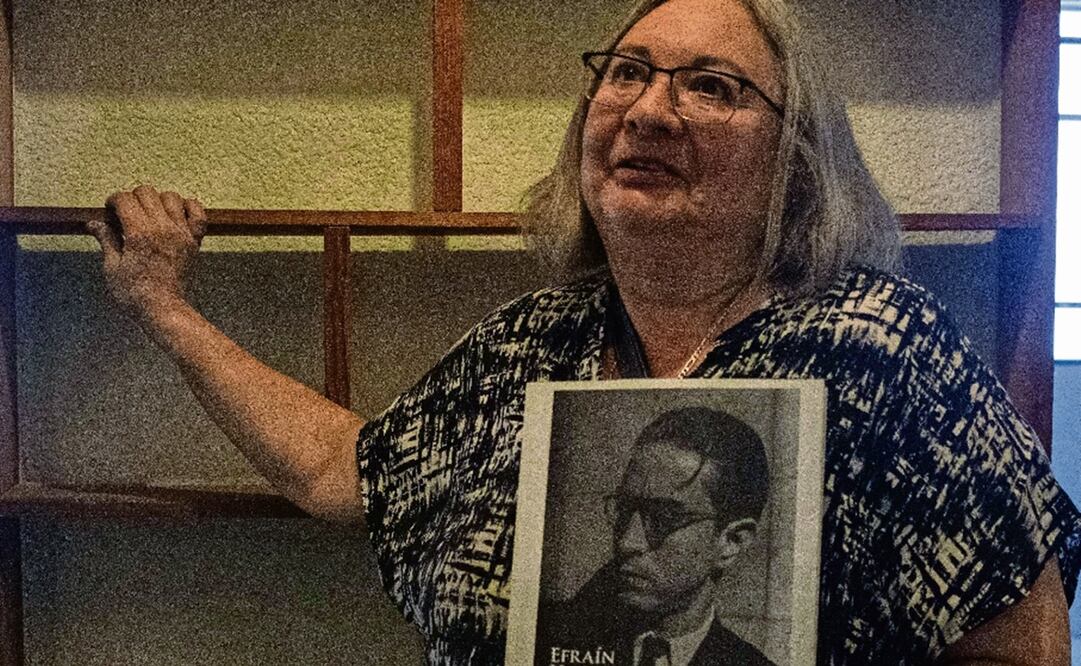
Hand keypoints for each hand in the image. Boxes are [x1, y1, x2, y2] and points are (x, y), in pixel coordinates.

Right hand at [87, 184, 207, 319]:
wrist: (163, 309)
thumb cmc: (135, 294)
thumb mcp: (112, 267)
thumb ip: (106, 240)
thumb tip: (94, 223)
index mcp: (139, 232)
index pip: (125, 199)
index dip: (114, 201)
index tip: (110, 210)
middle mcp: (162, 228)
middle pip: (147, 193)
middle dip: (133, 198)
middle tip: (127, 212)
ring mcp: (181, 233)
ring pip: (172, 197)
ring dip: (158, 200)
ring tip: (150, 213)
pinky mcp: (194, 241)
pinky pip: (198, 213)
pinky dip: (189, 207)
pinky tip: (177, 214)